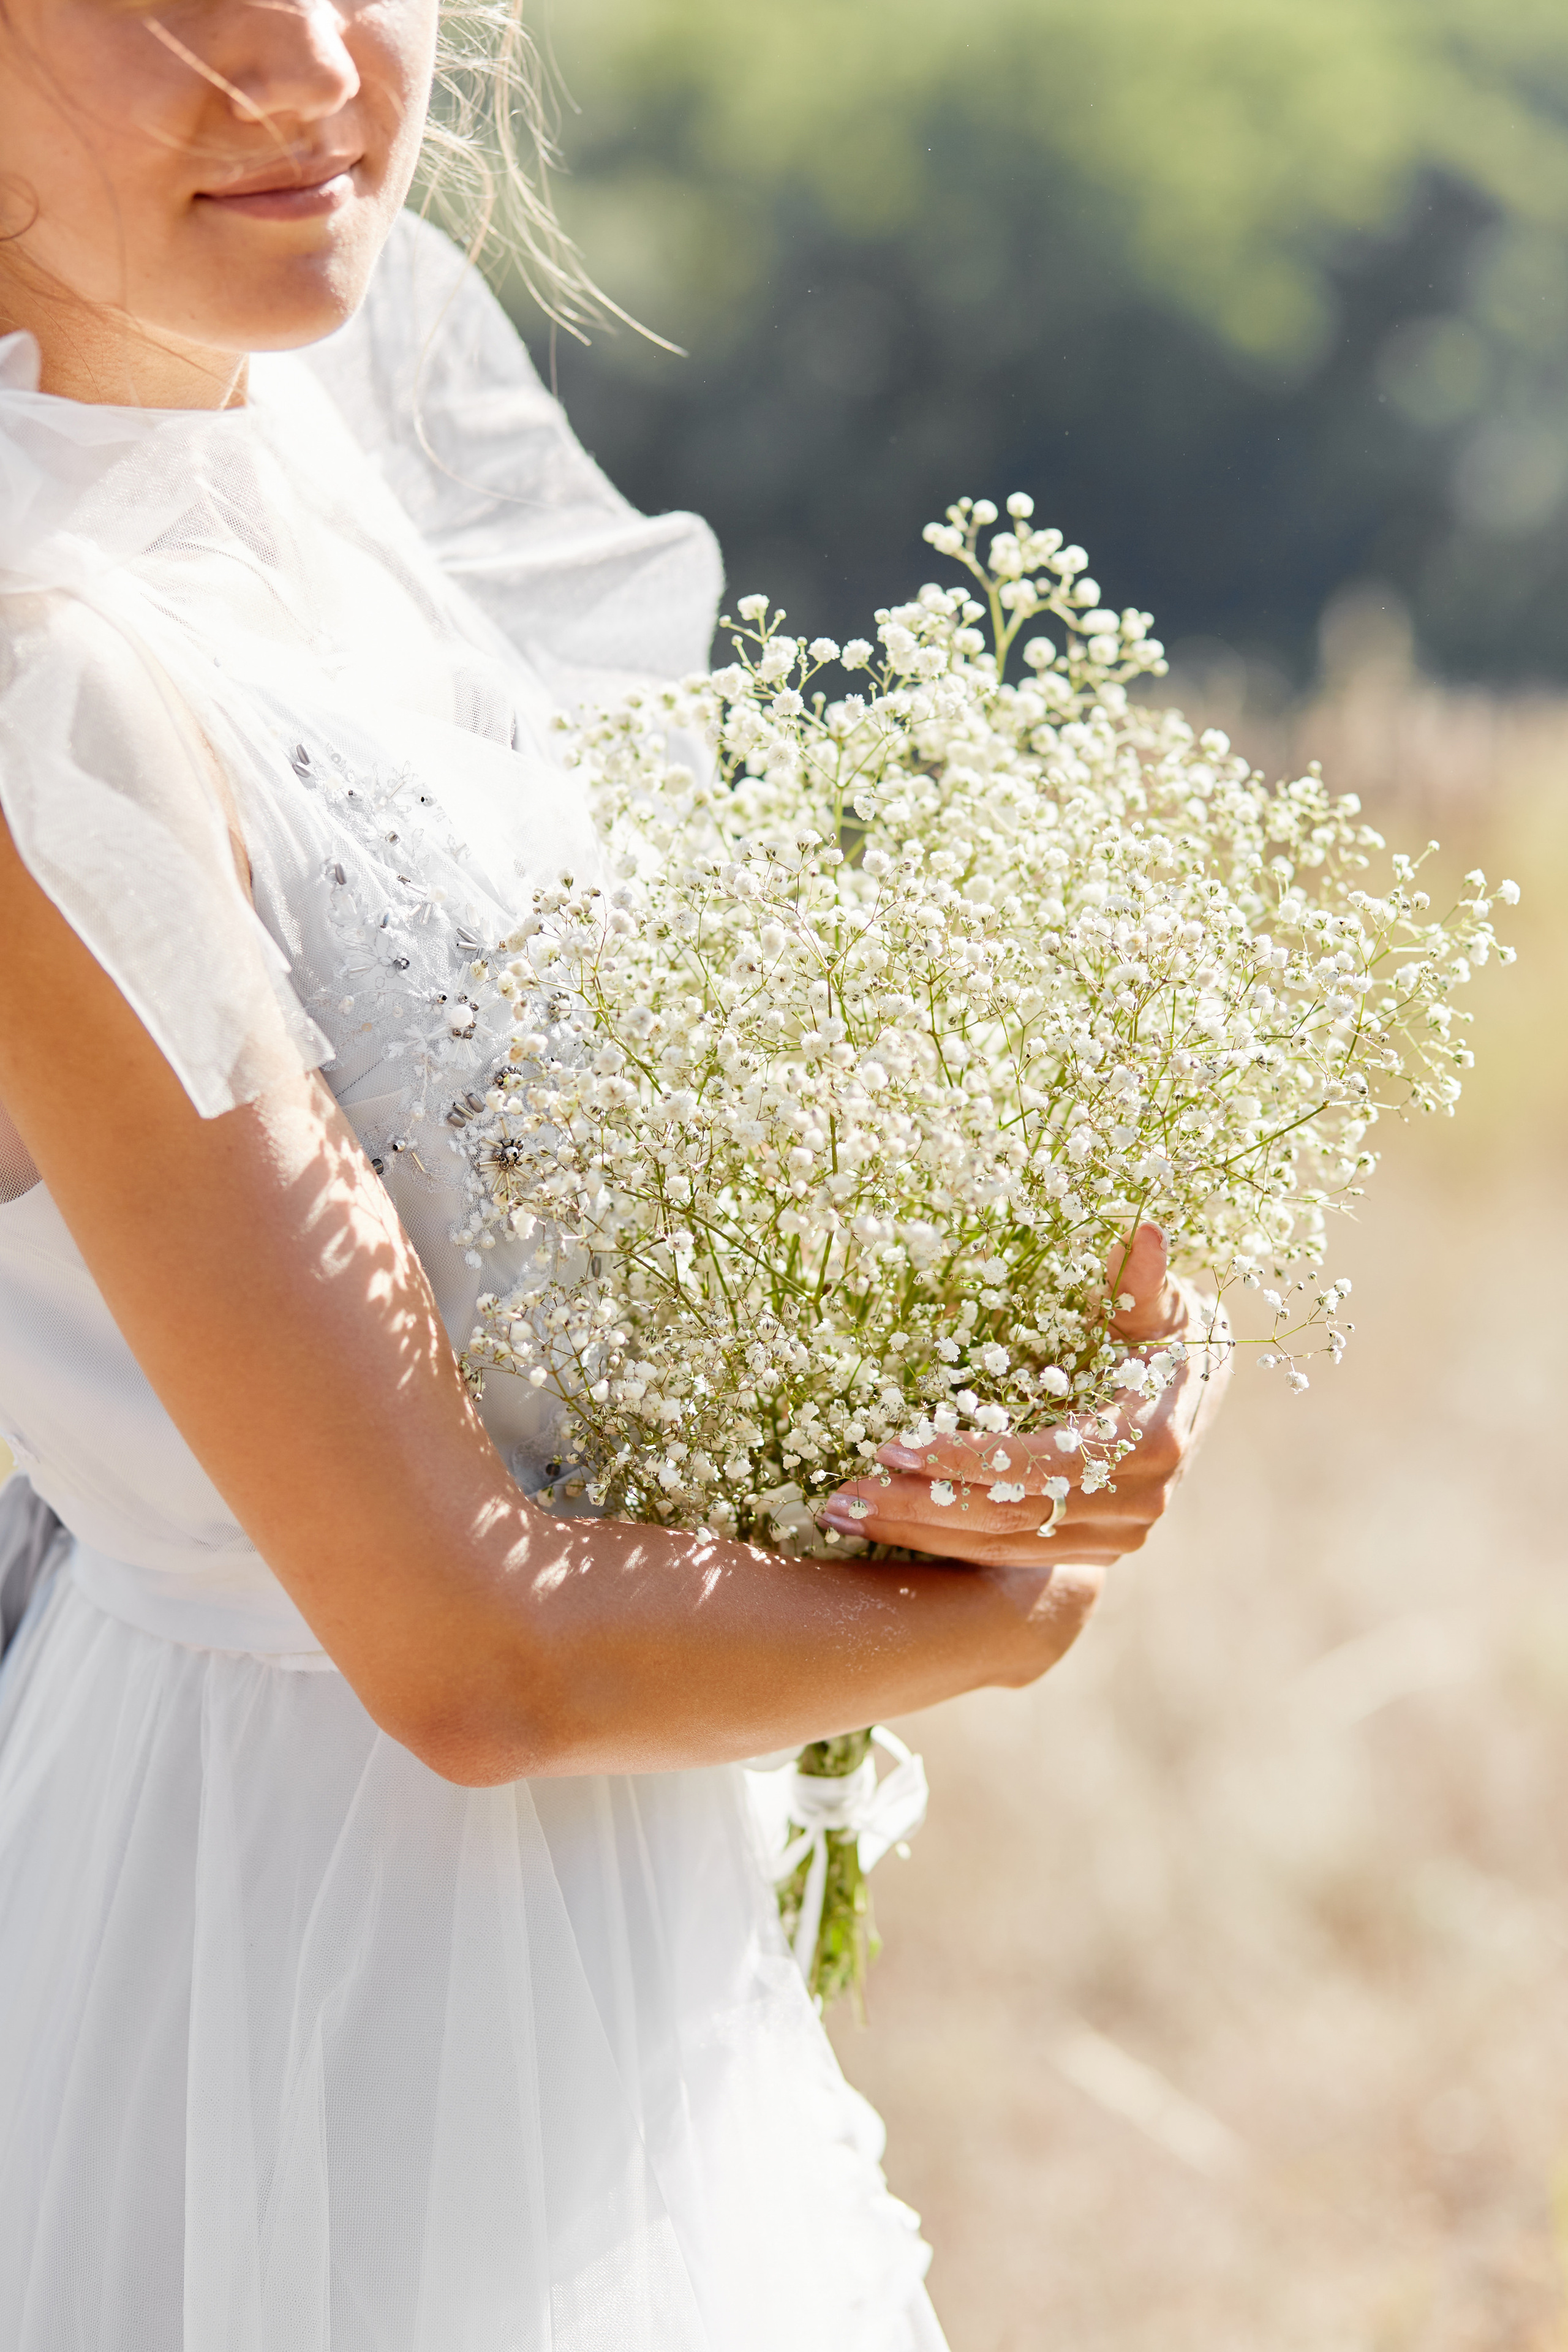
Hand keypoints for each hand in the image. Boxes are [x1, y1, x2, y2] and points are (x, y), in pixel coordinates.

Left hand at [818, 1224, 1229, 1574]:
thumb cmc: (1165, 1333)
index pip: (1035, 1463)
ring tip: (841, 1513)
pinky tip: (887, 1525)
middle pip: (1008, 1517)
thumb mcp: (1158, 1304)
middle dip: (919, 1508)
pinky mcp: (1095, 1550)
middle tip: (839, 1495)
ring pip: (1002, 1546)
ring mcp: (1117, 1537)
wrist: (1202, 1389)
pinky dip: (946, 1544)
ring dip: (918, 1534)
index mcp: (1148, 1442)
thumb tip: (1146, 1231)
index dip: (961, 1459)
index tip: (889, 1444)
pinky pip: (1010, 1555)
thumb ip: (1141, 1279)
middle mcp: (1136, 1503)